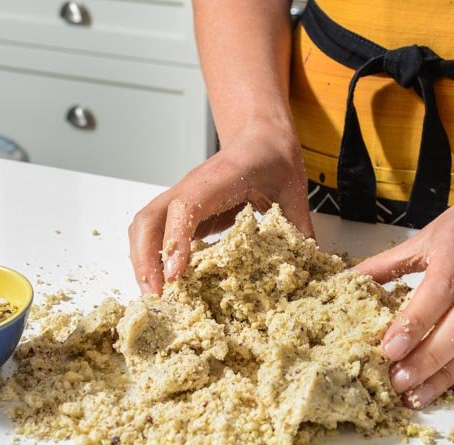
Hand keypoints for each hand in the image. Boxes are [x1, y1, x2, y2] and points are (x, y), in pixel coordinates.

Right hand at [128, 121, 312, 293]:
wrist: (260, 137)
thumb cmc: (273, 160)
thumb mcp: (293, 193)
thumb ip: (300, 228)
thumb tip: (310, 266)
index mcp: (217, 180)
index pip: (184, 208)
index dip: (176, 241)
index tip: (175, 275)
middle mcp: (190, 189)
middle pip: (147, 221)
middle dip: (145, 261)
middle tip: (158, 298)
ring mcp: (181, 200)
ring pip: (144, 228)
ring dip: (142, 263)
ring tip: (156, 298)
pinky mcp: (182, 212)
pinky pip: (155, 234)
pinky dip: (152, 259)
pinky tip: (165, 286)